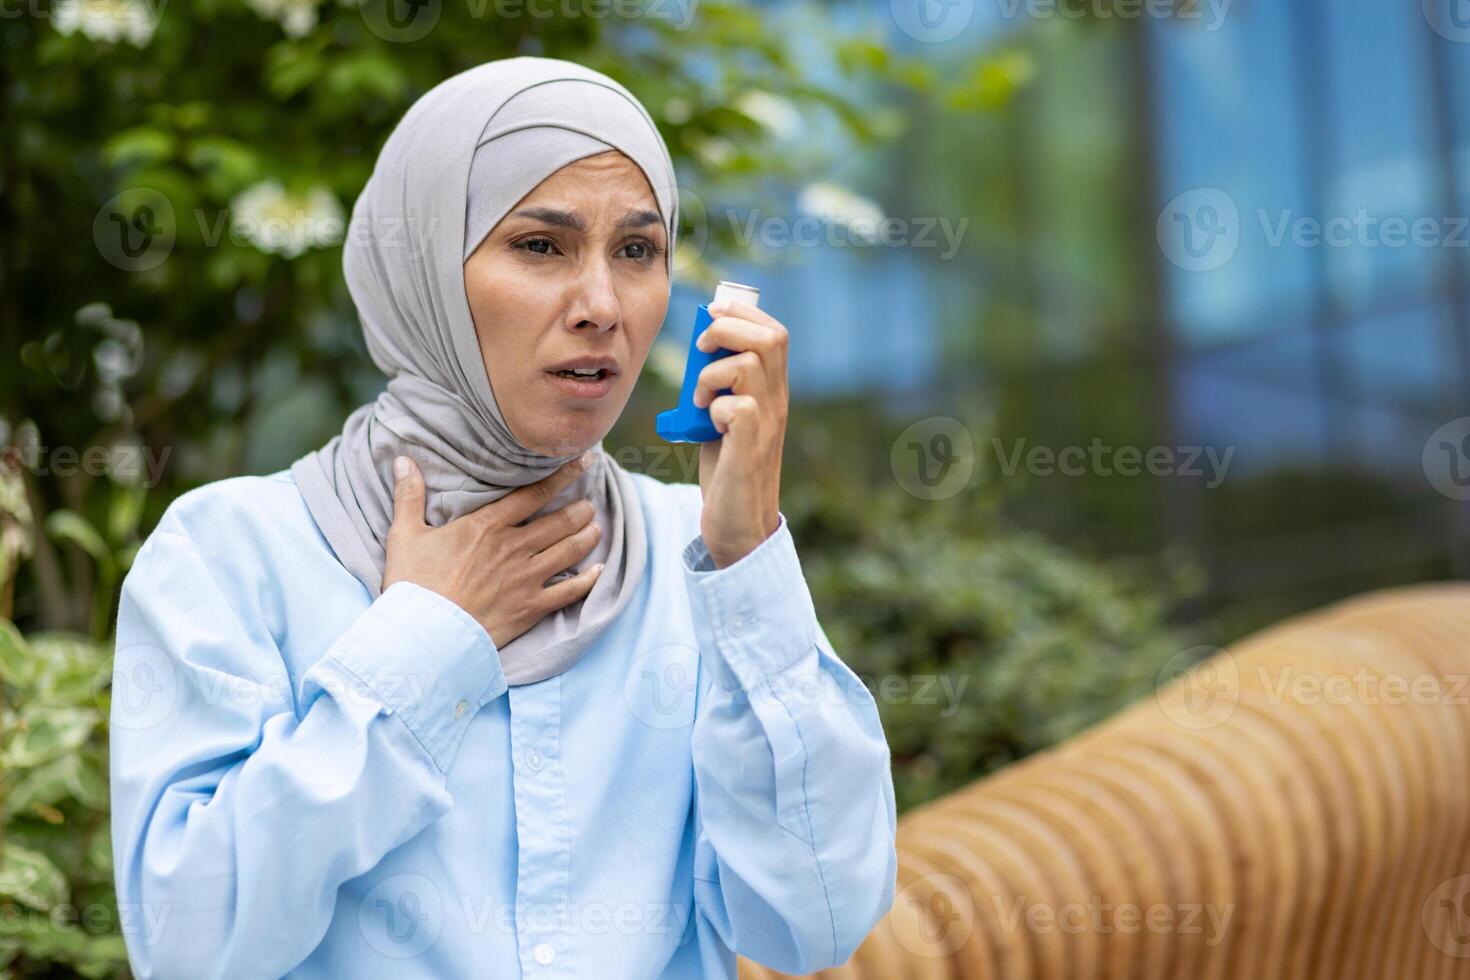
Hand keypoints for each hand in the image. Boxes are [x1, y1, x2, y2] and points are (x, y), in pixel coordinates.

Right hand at [382, 453, 603, 648]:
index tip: (583, 462)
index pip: (533, 494)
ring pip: (568, 551)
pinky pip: (569, 591)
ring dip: (587, 537)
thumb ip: (409, 496)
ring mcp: (526, 578)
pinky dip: (588, 580)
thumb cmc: (413, 585)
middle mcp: (513, 548)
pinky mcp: (530, 607)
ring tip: (596, 528)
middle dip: (580, 510)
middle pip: (559, 522)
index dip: (563, 476)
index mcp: (486, 526)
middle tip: (590, 504)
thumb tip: (402, 460)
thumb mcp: (405, 535)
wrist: (423, 634)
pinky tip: (599, 572)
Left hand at [690, 298, 786, 567]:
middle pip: (770, 338)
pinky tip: (709, 426)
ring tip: (700, 397)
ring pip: (748, 365)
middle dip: (727, 329)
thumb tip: (700, 349)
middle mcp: (777, 402)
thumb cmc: (727, 470)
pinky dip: (714, 408)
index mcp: (773, 391)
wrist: (739, 525)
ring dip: (712, 373)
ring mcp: (768, 423)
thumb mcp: (725, 417)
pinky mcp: (752, 446)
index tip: (712, 312)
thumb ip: (722, 386)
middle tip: (701, 349)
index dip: (744, 312)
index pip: (775, 332)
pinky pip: (736, 406)